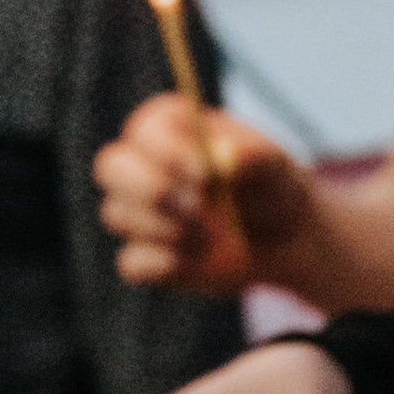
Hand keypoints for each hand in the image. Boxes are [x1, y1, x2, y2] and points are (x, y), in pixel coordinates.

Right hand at [95, 95, 310, 291]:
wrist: (283, 238)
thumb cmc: (272, 188)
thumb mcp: (274, 167)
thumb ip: (254, 157)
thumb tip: (225, 157)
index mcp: (168, 128)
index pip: (144, 132)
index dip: (168, 154)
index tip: (206, 177)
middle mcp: (143, 164)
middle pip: (110, 168)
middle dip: (152, 191)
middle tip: (198, 209)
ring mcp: (138, 211)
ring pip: (116, 215)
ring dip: (166, 229)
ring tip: (211, 236)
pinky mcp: (145, 255)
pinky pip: (130, 263)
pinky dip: (160, 265)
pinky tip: (195, 259)